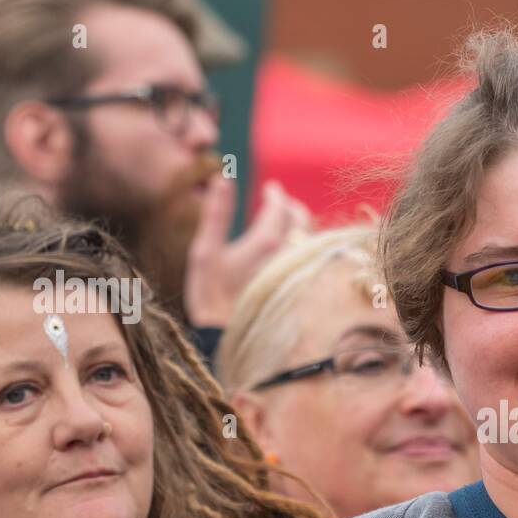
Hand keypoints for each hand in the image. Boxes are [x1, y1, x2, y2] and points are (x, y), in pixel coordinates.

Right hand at [183, 177, 312, 328]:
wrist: (227, 339)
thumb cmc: (211, 296)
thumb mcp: (205, 252)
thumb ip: (216, 214)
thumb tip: (222, 178)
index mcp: (266, 241)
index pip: (279, 206)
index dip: (275, 194)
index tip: (271, 189)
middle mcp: (290, 254)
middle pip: (301, 219)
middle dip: (291, 207)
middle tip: (281, 203)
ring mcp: (300, 273)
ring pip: (311, 239)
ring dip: (301, 226)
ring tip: (287, 224)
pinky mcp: (304, 289)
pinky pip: (312, 260)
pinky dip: (304, 248)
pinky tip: (292, 251)